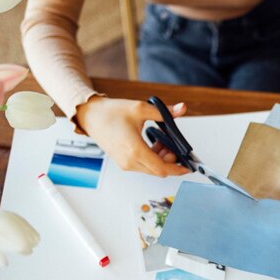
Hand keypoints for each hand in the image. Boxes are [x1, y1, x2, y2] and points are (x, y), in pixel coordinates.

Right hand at [76, 96, 190, 176]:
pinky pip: (143, 166)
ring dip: (161, 159)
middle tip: (173, 145)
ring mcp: (125, 164)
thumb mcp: (141, 109)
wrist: (91, 116)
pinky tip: (154, 144)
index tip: (188, 166)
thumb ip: (164, 112)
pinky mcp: (123, 163)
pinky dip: (152, 158)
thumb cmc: (110, 113)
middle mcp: (129, 161)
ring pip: (151, 169)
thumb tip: (181, 108)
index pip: (162, 168)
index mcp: (134, 150)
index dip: (177, 169)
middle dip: (170, 160)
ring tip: (162, 141)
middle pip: (158, 171)